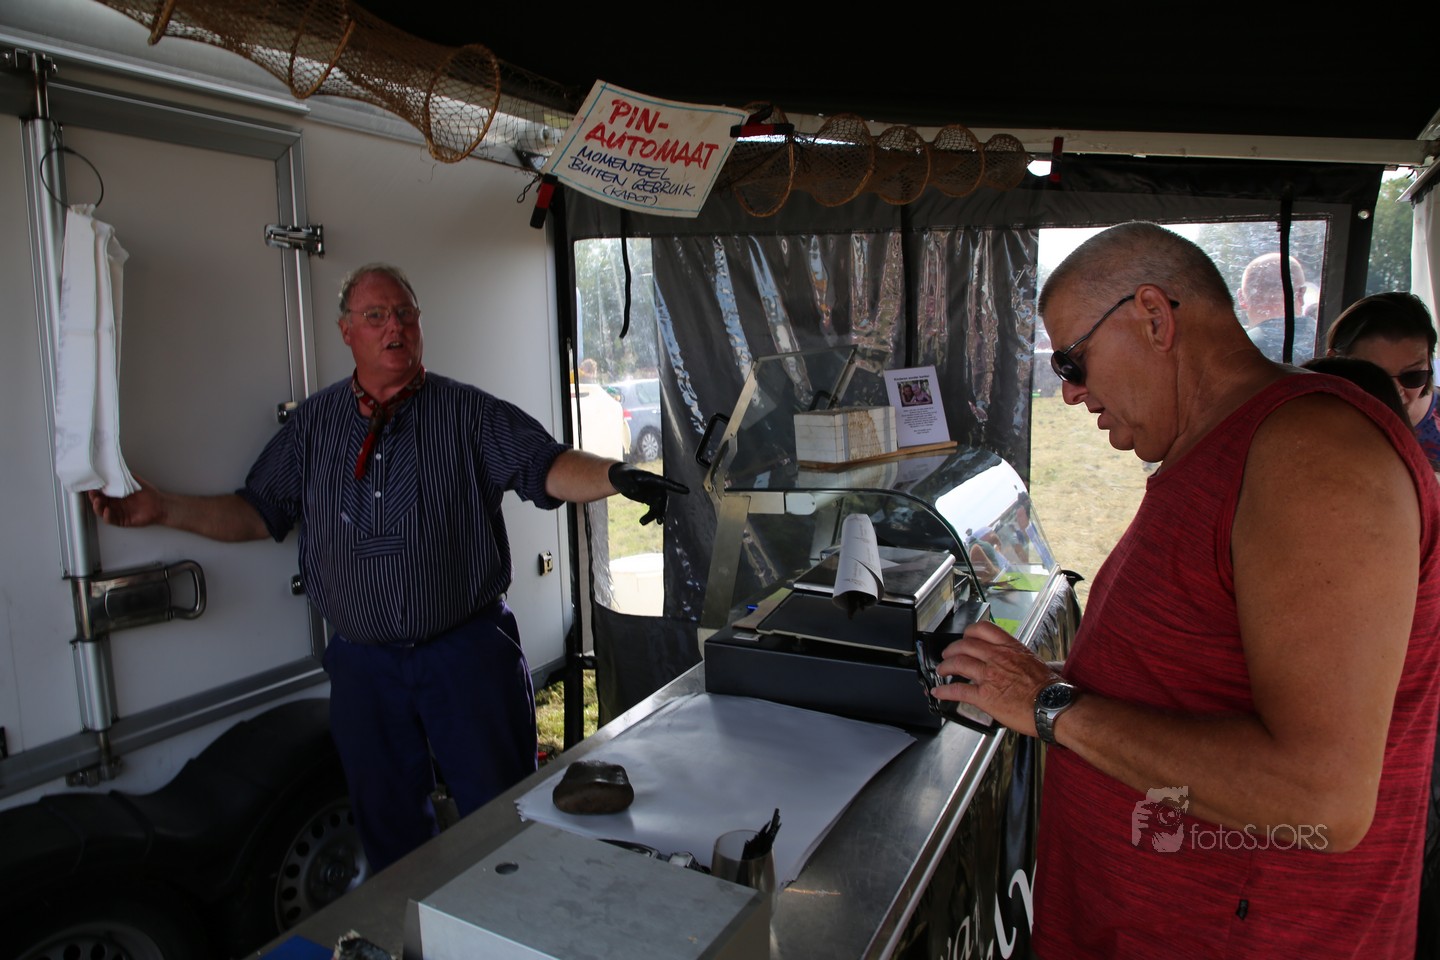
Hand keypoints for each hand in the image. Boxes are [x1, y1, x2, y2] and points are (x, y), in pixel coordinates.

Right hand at [88, 478, 164, 527]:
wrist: (159, 504)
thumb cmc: (146, 492)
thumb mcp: (132, 480)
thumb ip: (121, 475)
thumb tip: (111, 466)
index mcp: (114, 494)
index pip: (100, 491)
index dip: (95, 488)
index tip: (92, 484)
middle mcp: (113, 503)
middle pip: (98, 501)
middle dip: (94, 497)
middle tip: (93, 492)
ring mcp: (116, 512)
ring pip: (101, 511)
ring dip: (98, 506)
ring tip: (98, 501)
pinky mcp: (121, 520)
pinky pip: (111, 519)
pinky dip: (107, 515)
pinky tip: (107, 510)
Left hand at [608, 463, 687, 524]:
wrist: (621, 479)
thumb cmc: (624, 475)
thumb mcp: (625, 478)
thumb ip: (630, 484)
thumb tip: (634, 490)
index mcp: (652, 479)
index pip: (667, 483)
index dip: (677, 487)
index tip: (687, 491)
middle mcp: (655, 487)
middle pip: (663, 499)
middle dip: (662, 510)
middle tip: (660, 520)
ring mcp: (653, 494)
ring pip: (658, 507)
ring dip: (654, 516)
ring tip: (642, 522)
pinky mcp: (649, 500)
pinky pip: (652, 510)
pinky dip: (649, 516)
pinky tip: (642, 521)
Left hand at [931, 620, 1058, 735]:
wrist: (1053, 706)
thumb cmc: (1050, 689)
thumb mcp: (1037, 663)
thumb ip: (1023, 659)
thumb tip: (1028, 662)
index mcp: (1010, 648)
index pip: (983, 629)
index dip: (969, 632)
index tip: (965, 637)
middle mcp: (997, 658)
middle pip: (965, 645)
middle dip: (952, 649)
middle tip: (948, 654)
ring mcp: (989, 676)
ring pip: (958, 663)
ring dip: (945, 666)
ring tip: (941, 671)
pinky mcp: (984, 696)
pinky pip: (958, 690)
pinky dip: (944, 691)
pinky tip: (938, 693)